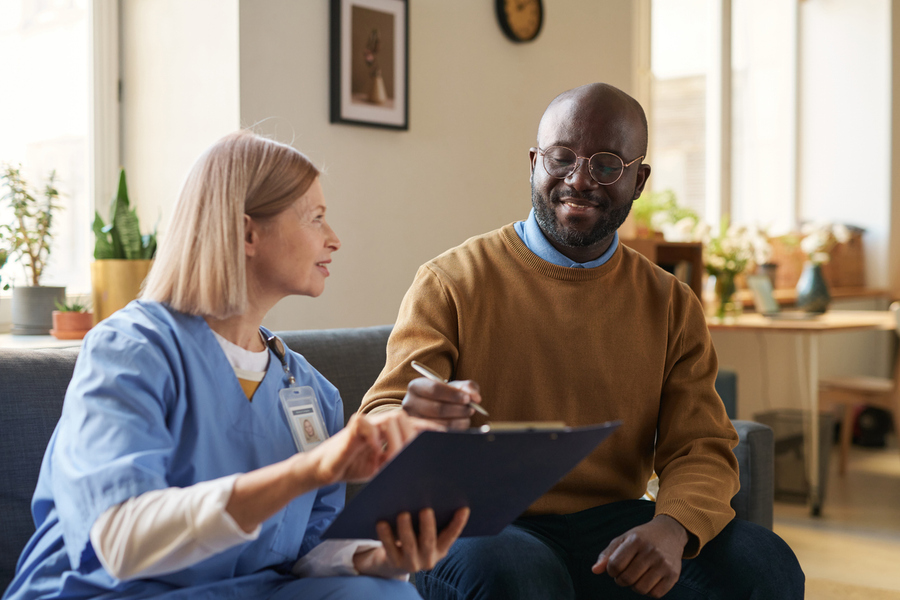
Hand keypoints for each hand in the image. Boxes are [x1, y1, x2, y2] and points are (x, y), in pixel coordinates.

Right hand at [308, 411, 442, 485]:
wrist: (324, 470)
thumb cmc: (354, 466)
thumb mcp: (383, 467)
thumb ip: (399, 462)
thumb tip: (423, 468)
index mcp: (389, 431)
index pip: (414, 424)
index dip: (429, 429)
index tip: (445, 438)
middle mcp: (380, 423)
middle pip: (405, 418)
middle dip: (412, 438)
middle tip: (411, 458)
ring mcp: (366, 423)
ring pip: (391, 418)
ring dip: (396, 440)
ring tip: (393, 460)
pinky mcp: (350, 428)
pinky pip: (366, 424)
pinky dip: (374, 438)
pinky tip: (376, 453)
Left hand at [353, 507, 469, 577]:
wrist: (393, 562)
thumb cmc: (414, 538)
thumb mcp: (425, 532)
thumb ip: (431, 518)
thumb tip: (431, 490)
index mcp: (440, 549)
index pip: (451, 536)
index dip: (458, 523)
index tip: (464, 508)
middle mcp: (428, 558)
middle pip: (428, 541)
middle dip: (428, 526)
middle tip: (426, 510)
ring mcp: (411, 563)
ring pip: (409, 545)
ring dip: (406, 529)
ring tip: (403, 514)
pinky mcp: (394, 563)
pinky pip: (389, 548)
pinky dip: (386, 535)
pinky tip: (382, 522)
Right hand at [401, 376, 481, 429]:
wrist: (433, 408)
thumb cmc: (444, 396)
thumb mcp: (455, 387)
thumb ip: (467, 387)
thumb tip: (475, 397)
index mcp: (415, 386)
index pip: (435, 389)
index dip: (453, 395)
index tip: (468, 398)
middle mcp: (410, 403)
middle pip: (437, 408)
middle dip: (458, 409)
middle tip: (471, 409)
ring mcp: (413, 421)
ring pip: (440, 423)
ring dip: (459, 420)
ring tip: (467, 416)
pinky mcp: (419, 434)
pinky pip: (440, 435)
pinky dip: (455, 429)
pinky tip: (460, 423)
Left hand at [591, 515, 687, 597]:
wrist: (670, 532)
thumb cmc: (642, 537)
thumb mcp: (623, 539)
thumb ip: (607, 555)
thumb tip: (594, 570)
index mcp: (636, 540)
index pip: (614, 565)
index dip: (611, 570)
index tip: (615, 567)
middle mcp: (651, 551)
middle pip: (627, 579)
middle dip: (621, 580)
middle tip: (625, 573)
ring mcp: (663, 563)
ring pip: (640, 589)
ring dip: (634, 586)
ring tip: (636, 576)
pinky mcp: (673, 574)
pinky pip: (655, 594)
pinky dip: (649, 591)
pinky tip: (649, 579)